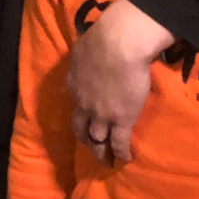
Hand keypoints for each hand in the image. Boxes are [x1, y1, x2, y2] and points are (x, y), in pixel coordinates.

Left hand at [67, 0, 172, 164]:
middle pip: (80, 127)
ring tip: (105, 161)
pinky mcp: (121, 120)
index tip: (86, 115)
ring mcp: (101, 114)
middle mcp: (83, 103)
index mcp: (73, 83)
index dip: (81, 111)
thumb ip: (85, 58)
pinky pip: (119, 142)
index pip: (75, 102)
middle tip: (89, 145)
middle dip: (84, 138)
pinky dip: (120, 153)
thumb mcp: (84, 49)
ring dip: (100, 152)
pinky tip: (124, 160)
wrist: (118, 44)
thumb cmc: (102, 38)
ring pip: (96, 139)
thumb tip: (88, 56)